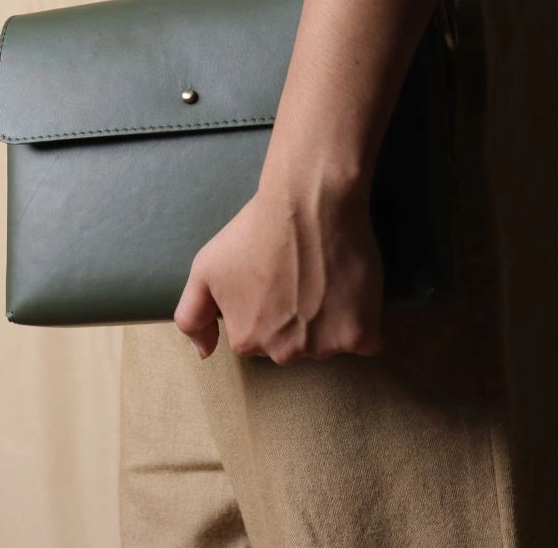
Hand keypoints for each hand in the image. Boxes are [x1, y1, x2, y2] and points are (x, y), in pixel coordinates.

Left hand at [173, 178, 384, 363]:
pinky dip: (362, 319)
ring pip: (329, 342)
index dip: (267, 305)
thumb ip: (192, 316)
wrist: (309, 204)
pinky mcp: (361, 336)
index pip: (258, 337)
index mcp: (247, 340)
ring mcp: (324, 347)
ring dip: (331, 318)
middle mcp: (284, 353)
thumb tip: (202, 354)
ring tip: (324, 276)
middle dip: (297, 318)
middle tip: (300, 275)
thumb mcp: (204, 268)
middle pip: (294, 344)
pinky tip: (350, 288)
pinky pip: (365, 341)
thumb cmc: (256, 230)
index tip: (274, 278)